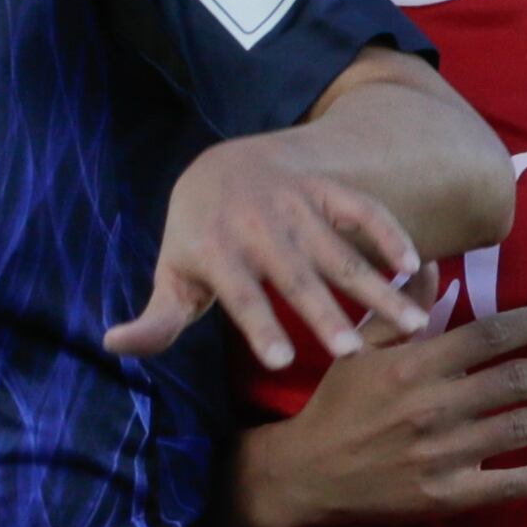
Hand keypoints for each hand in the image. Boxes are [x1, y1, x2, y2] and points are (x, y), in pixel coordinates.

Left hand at [112, 129, 431, 371]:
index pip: (242, 295)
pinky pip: (363, 210)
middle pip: (297, 276)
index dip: (261, 326)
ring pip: (339, 250)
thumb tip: (112, 346)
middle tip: (354, 353)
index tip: (284, 362)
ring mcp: (297, 205)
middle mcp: (259, 226)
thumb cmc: (196, 238)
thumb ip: (154, 320)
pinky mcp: (326, 190)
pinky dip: (389, 232)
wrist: (220, 164)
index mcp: (218, 251)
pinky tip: (415, 267)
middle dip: (325, 313)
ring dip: (376, 286)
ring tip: (411, 321)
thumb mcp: (172, 275)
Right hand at [232, 302, 526, 526]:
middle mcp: (434, 406)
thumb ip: (401, 307)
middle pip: (517, 380)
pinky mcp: (445, 495)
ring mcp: (442, 454)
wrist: (307, 474)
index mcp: (416, 364)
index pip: (492, 335)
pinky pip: (507, 485)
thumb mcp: (359, 347)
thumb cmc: (336, 406)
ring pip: (519, 427)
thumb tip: (431, 263)